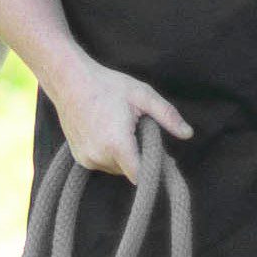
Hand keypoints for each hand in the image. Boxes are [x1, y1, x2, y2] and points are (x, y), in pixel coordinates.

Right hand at [48, 56, 192, 181]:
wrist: (68, 80)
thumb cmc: (107, 85)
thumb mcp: (142, 95)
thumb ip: (167, 116)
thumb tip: (188, 134)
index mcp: (117, 144)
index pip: (141, 175)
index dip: (154, 169)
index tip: (163, 158)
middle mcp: (99, 156)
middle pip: (130, 172)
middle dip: (140, 157)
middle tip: (140, 132)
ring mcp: (86, 158)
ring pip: (116, 169)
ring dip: (124, 156)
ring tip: (121, 129)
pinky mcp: (78, 157)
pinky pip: (102, 163)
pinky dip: (109, 154)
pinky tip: (107, 132)